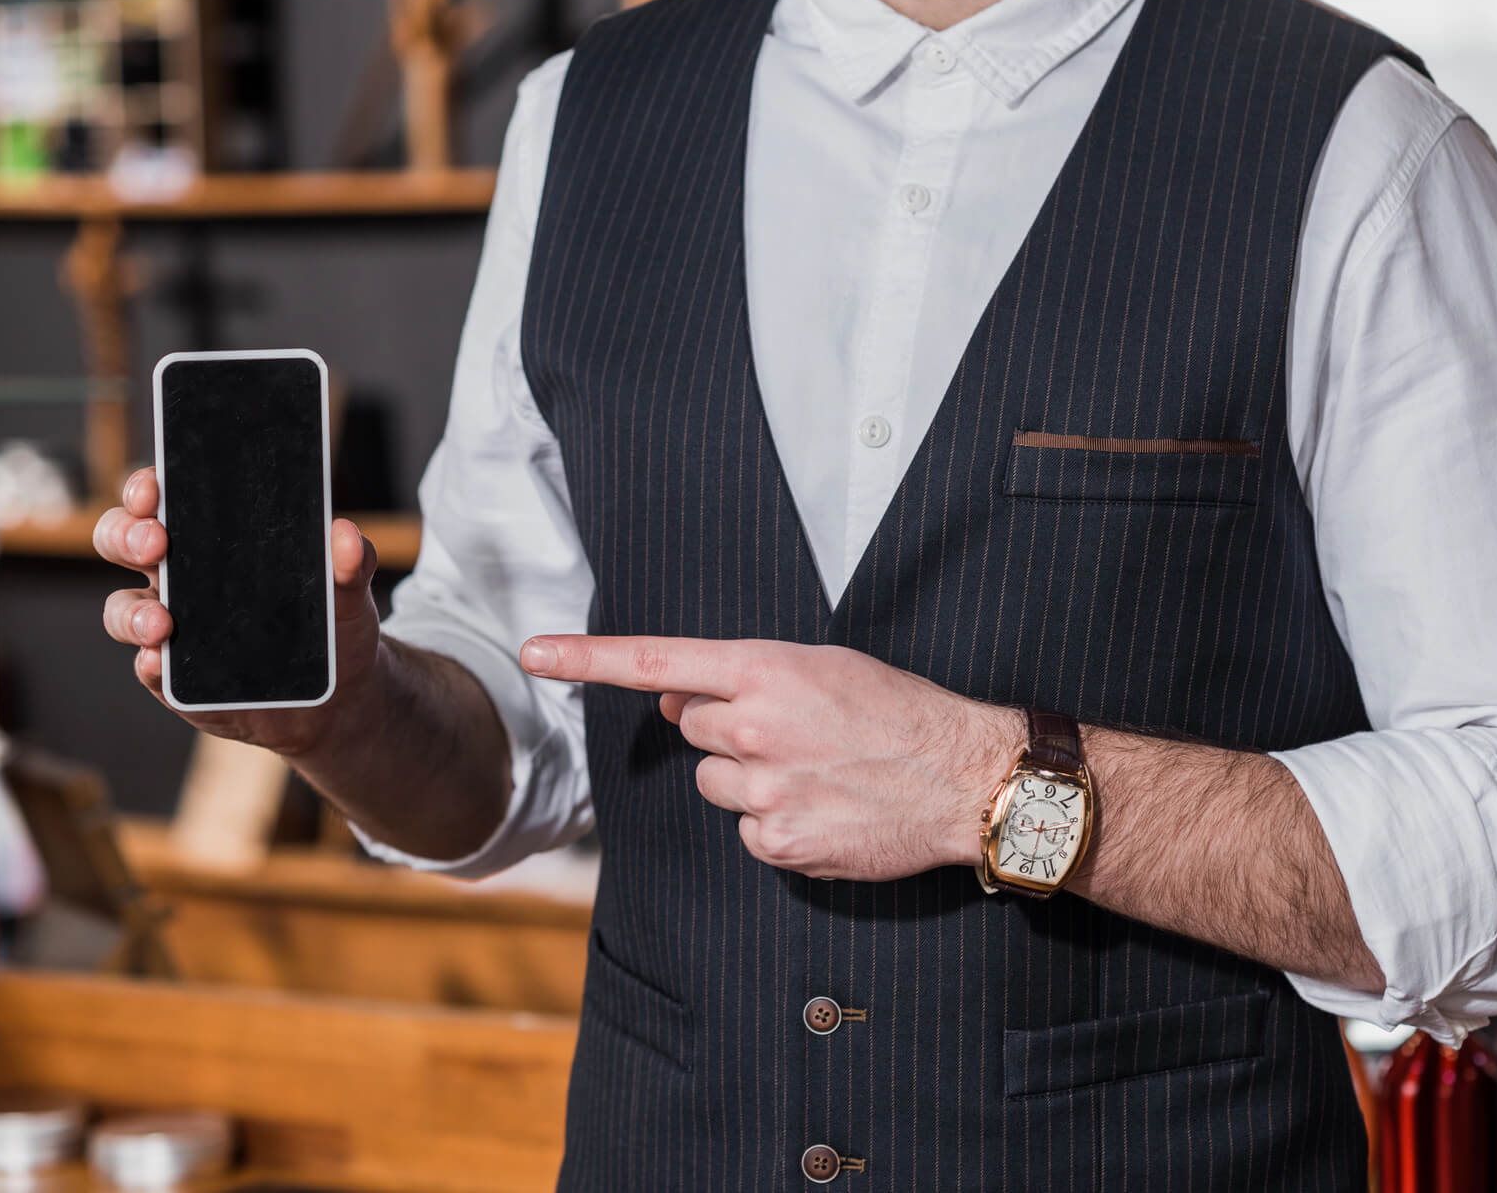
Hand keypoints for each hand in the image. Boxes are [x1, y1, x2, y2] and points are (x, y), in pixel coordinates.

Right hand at [96, 467, 383, 753]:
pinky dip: (150, 665)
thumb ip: (350, 562)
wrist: (338, 695)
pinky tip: (161, 661)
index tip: (153, 485)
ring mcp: (169, 628)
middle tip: (156, 542)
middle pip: (122, 541)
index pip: (162, 498)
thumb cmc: (332, 624)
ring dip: (133, 613)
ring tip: (162, 622)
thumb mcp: (347, 590)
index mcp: (209, 537)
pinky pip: (148, 669)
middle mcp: (177, 577)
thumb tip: (348, 536)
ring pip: (122, 609)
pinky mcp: (174, 679)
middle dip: (127, 535)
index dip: (146, 487)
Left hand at [519, 635, 1020, 880]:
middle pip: (691, 728)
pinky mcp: (776, 842)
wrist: (962, 779)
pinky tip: (822, 809)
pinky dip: (775, 823)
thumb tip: (673, 697)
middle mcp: (753, 727)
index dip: (586, 658)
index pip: (655, 661)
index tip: (534, 653)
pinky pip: (744, 830)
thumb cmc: (899, 715)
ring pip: (715, 783)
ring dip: (750, 779)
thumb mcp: (824, 668)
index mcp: (764, 670)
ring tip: (815, 773)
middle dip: (727, 730)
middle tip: (794, 734)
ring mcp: (762, 790)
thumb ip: (742, 677)